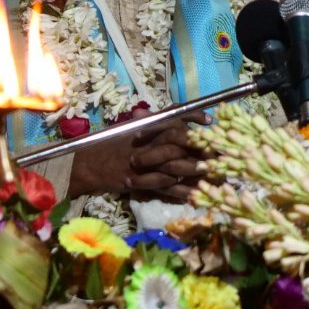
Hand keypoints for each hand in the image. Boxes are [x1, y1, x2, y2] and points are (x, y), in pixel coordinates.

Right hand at [67, 116, 204, 201]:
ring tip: (215, 173)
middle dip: (200, 146)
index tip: (210, 120)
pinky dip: (182, 192)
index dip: (193, 116)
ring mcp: (143, 162)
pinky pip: (165, 187)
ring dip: (195, 168)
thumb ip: (151, 119)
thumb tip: (175, 112)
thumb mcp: (129, 126)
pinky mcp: (140, 181)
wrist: (89, 164)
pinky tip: (197, 195)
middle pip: (178, 139)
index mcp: (145, 126)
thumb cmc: (110, 143)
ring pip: (174, 164)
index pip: (172, 115)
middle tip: (219, 151)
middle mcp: (146, 141)